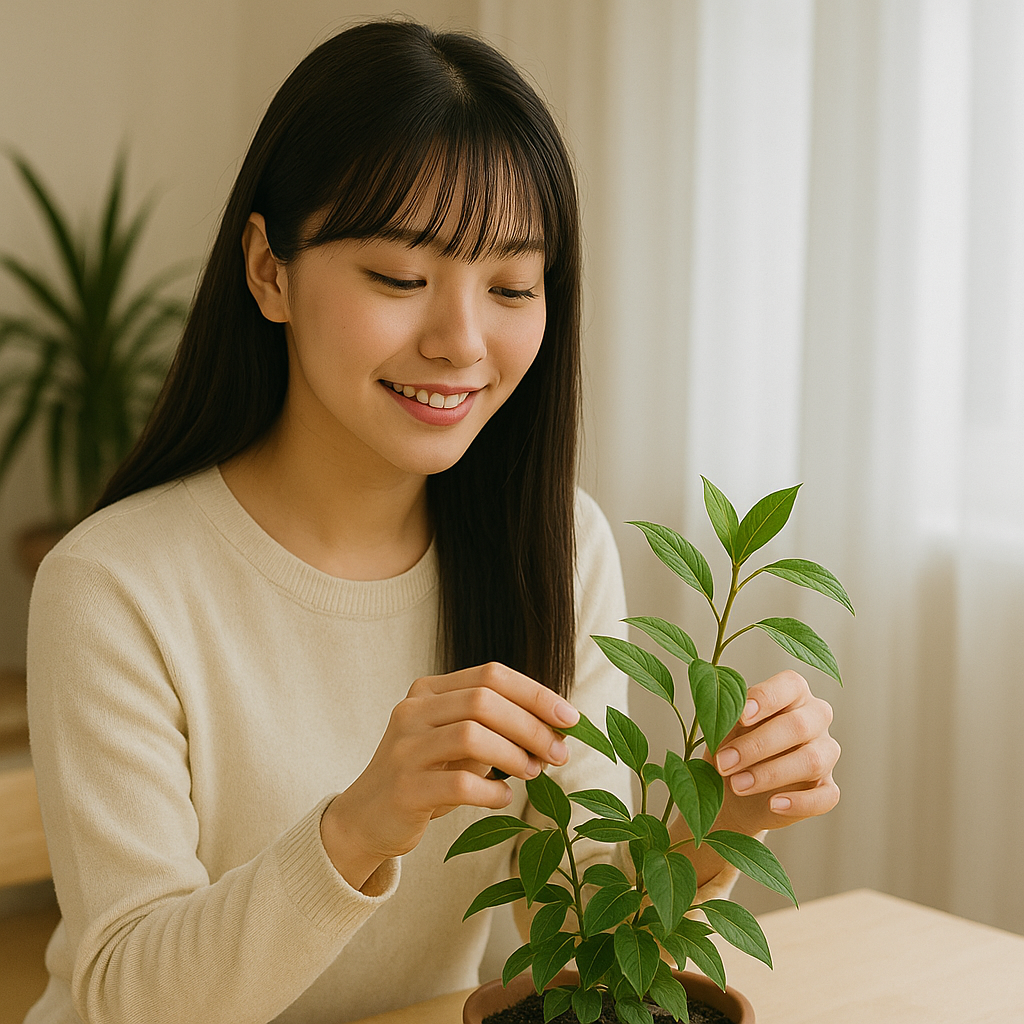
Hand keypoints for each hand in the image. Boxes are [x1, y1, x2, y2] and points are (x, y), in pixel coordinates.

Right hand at [320, 662, 578, 889]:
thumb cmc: (426, 776)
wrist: (366, 819)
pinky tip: (502, 798)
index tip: (570, 718)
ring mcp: (405, 749)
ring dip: (514, 755)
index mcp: (429, 691)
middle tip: (559, 753)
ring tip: (532, 773)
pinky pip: (460, 784)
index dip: (536, 694)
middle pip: (484, 701)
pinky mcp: (404, 789)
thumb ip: (497, 730)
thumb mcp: (458, 743)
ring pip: (471, 736)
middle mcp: (413, 711)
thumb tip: (557, 731)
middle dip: (531, 726)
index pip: (490, 675)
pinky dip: (492, 791)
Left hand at [709, 669, 839, 835]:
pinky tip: (773, 804)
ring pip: (813, 761)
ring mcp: (825, 753)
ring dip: (770, 774)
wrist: (731, 789)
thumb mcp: (723, 727)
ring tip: (737, 785)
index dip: (766, 699)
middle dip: (756, 746)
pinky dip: (799, 802)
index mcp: (792, 693)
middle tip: (724, 763)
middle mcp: (815, 718)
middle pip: (798, 726)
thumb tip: (726, 713)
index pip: (790, 685)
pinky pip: (826, 796)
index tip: (741, 717)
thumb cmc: (730, 745)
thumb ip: (727, 716)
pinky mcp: (826, 788)